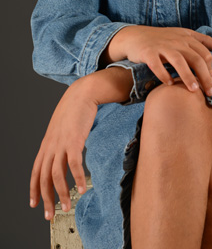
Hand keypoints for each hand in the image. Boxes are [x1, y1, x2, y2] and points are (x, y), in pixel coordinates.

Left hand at [30, 79, 98, 219]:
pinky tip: (82, 188)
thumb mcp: (63, 131)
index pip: (35, 173)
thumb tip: (66, 156)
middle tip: (50, 215)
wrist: (82, 94)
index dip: (33, 190)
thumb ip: (61, 145)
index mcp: (46, 146)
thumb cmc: (75, 112)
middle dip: (46, 199)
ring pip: (56, 175)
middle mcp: (50, 148)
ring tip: (67, 207)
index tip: (34, 205)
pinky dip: (76, 178)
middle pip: (43, 179)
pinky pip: (74, 164)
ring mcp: (61, 145)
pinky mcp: (74, 141)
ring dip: (61, 194)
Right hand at [106, 26, 211, 95]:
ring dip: (187, 76)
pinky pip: (156, 64)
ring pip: (179, 61)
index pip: (205, 55)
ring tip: (194, 90)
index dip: (210, 70)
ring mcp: (162, 46)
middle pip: (196, 59)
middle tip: (210, 92)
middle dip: (205, 77)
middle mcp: (177, 41)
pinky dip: (163, 74)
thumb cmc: (163, 39)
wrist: (135, 36)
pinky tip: (169, 84)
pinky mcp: (148, 52)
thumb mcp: (184, 35)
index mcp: (187, 38)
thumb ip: (203, 40)